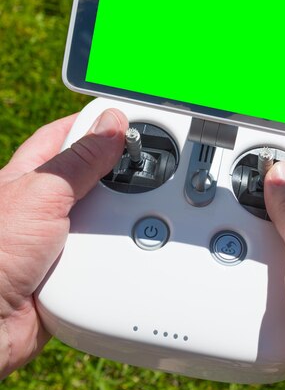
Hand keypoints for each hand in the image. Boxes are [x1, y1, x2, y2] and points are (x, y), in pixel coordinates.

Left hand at [0, 109, 127, 378]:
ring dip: (120, 217)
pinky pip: (107, 254)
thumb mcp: (41, 194)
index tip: (129, 120)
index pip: (67, 136)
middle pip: (94, 177)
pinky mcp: (73, 270)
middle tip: (148, 167)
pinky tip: (131, 247)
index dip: (97, 125)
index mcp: (30, 177)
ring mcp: (60, 239)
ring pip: (104, 217)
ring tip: (142, 211)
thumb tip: (111, 125)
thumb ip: (80, 161)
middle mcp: (44, 206)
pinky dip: (120, 251)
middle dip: (119, 174)